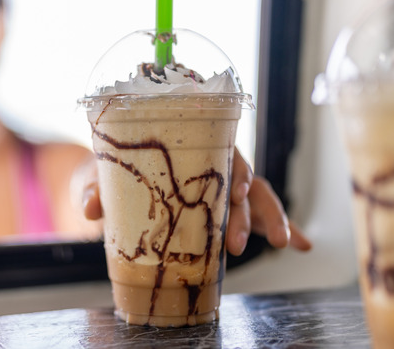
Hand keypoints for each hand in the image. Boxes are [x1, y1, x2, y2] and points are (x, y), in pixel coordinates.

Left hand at [81, 148, 311, 255]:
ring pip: (258, 197)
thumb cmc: (110, 172)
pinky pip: (260, 215)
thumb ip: (94, 190)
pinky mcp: (227, 208)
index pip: (219, 151)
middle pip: (241, 181)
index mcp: (188, 148)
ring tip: (287, 243)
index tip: (239, 186)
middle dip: (246, 210)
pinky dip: (285, 227)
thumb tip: (91, 209)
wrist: (111, 183)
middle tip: (237, 242)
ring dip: (274, 218)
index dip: (234, 167)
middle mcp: (212, 164)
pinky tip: (302, 244)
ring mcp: (224, 186)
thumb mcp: (99, 177)